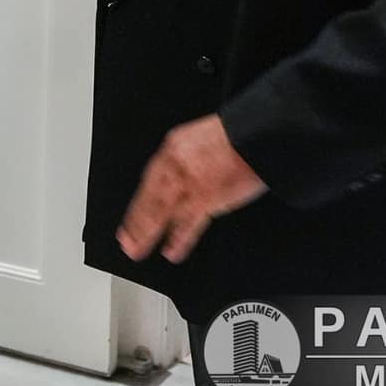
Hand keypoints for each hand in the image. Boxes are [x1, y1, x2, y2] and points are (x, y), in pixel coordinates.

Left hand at [116, 114, 266, 263]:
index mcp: (172, 149)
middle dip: (136, 223)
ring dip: (147, 234)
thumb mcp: (199, 139)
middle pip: (150, 199)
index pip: (149, 182)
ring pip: (161, 212)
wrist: (258, 134)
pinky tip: (171, 251)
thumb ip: (185, 161)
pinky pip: (188, 223)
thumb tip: (178, 179)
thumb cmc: (236, 137)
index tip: (129, 220)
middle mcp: (175, 166)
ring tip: (137, 251)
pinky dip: (179, 240)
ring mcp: (189, 183)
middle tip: (126, 242)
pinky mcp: (206, 197)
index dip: (138, 204)